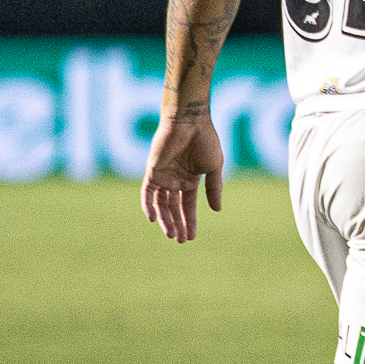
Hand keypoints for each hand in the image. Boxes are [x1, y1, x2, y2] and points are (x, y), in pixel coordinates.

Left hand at [141, 110, 224, 241]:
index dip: (190, 221)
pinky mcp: (153, 171)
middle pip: (173, 208)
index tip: (192, 237)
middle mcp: (174, 180)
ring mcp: (163, 176)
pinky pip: (147, 192)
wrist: (190, 122)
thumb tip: (217, 210)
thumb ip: (213, 189)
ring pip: (161, 204)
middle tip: (180, 241)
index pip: (187, 206)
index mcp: (189, 180)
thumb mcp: (213, 168)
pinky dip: (148, 205)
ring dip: (165, 220)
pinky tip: (152, 219)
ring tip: (171, 235)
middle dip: (177, 224)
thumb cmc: (205, 141)